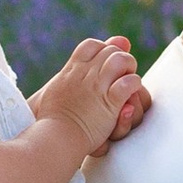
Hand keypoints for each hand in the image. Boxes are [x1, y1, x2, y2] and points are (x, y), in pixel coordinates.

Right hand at [36, 34, 140, 156]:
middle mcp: (85, 75)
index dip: (103, 49)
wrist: (55, 137)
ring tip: (129, 78)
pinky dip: (134, 84)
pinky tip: (132, 92)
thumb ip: (64, 79)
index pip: (91, 45)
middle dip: (120, 57)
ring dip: (129, 66)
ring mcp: (97, 87)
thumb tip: (70, 68)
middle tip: (123, 72)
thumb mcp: (51, 92)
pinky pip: (128, 83)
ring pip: (121, 60)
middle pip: (109, 50)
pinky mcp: (109, 103)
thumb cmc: (48, 121)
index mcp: (71, 71)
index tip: (106, 62)